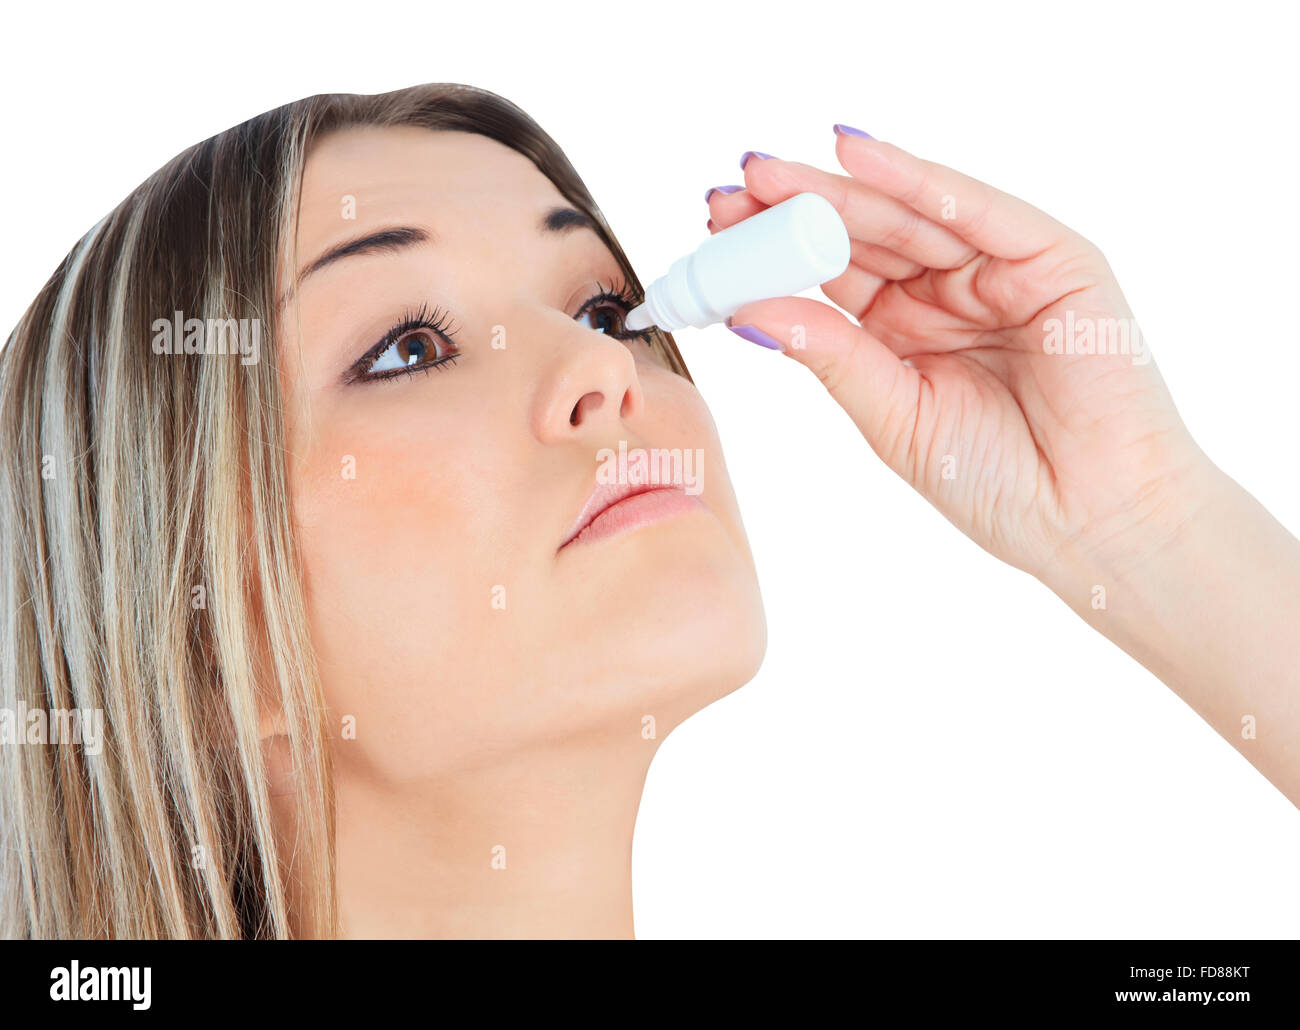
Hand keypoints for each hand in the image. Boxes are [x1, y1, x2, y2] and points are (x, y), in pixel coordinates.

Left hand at [710, 131, 1215, 591]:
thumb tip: (748, 310)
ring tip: (766, 174)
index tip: (713, 235)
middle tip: (729, 190)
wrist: (1093, 523)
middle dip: (793, 211)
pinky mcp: (1054, 258)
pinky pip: (978, 209)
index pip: (831, 275)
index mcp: (905, 333)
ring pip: (908, 214)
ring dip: (836, 190)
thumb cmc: (1001, 485)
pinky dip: (918, 180)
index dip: (774, 252)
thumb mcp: (893, 415)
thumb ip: (830, 355)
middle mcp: (947, 293)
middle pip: (861, 235)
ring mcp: (999, 271)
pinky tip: (855, 158)